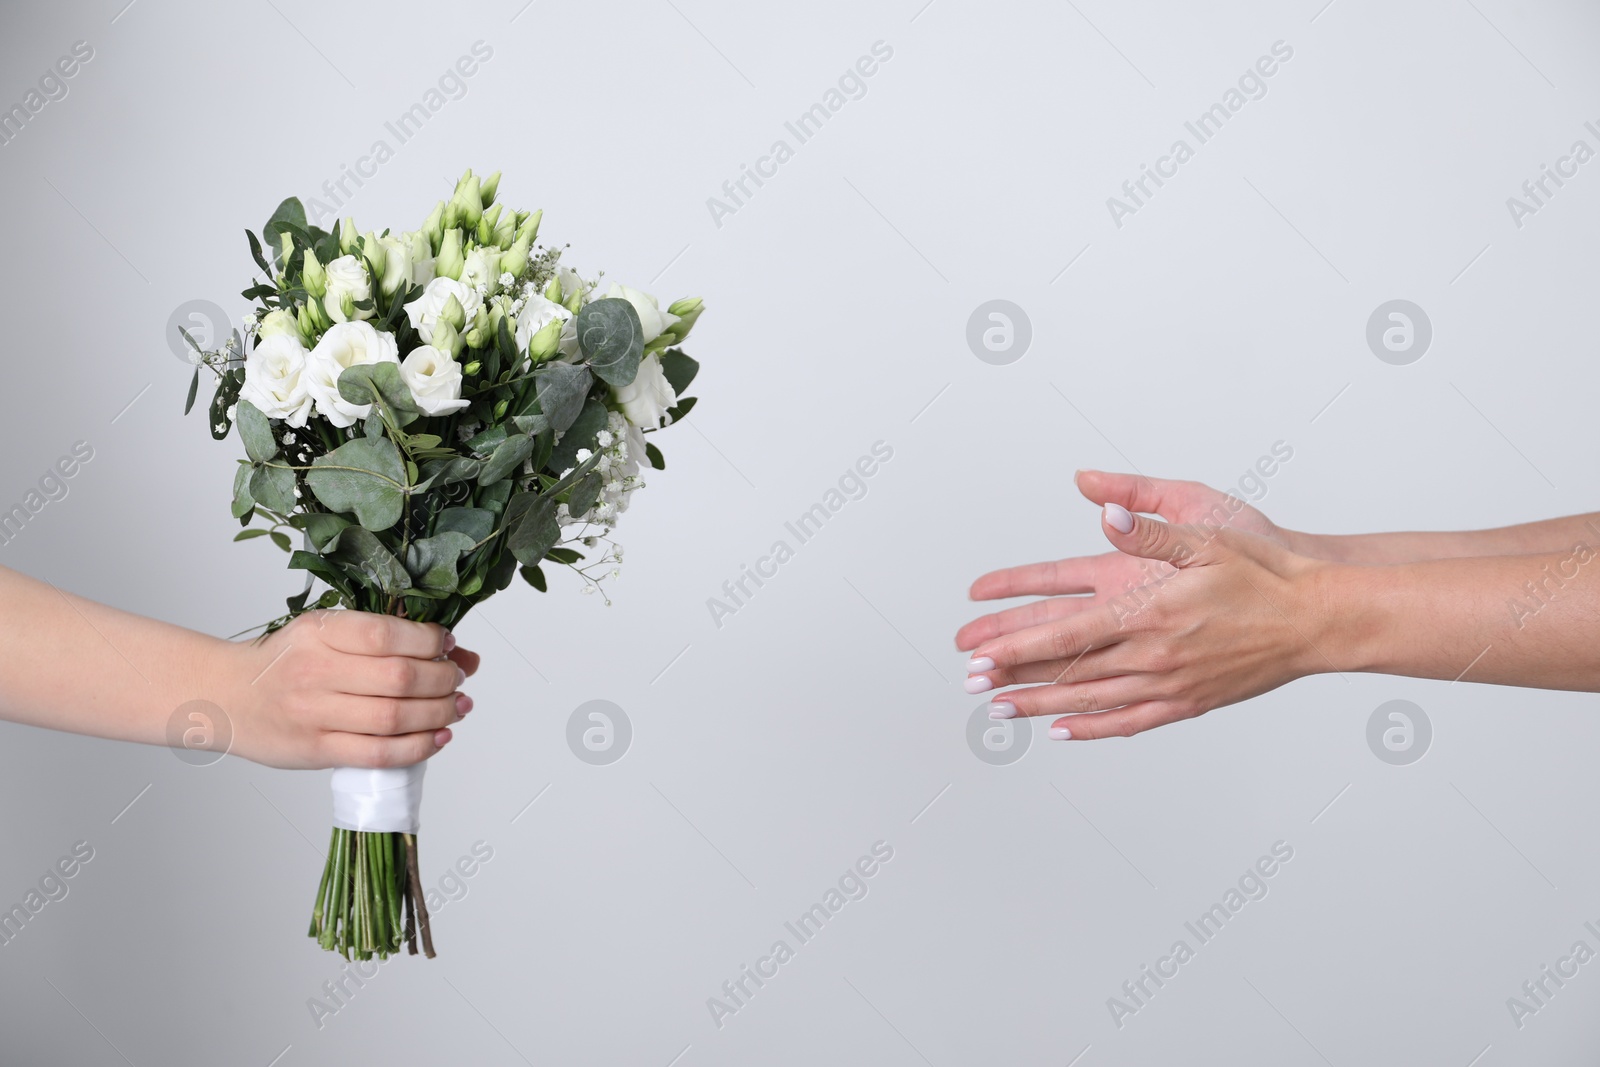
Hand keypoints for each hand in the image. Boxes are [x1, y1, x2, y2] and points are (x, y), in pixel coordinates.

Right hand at [217, 611, 480, 769]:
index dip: (429, 640)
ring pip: (394, 718)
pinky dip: (418, 748)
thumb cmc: (285, 662)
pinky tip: (438, 737)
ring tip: (458, 707)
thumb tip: (461, 652)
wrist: (227, 697)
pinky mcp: (317, 750)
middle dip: (443, 679)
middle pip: (398, 678)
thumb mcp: (326, 632)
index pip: (385, 633)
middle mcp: (315, 671)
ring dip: (439, 713)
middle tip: (458, 678)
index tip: (448, 644)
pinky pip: (379, 754)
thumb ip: (386, 637)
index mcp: (318, 632)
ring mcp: (314, 714)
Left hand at [961, 503, 1329, 739]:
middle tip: (971, 684)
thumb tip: (1104, 510)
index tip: (979, 651)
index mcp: (1147, 610)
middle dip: (1014, 677)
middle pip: (1067, 672)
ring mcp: (1170, 683)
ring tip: (1001, 710)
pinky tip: (1064, 730)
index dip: (1016, 644)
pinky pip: (1131, 721)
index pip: (1065, 632)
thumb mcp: (1205, 532)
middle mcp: (1152, 653)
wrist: (1319, 617)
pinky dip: (1093, 728)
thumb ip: (1148, 527)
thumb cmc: (1264, 570)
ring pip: (1091, 701)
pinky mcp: (1189, 701)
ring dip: (1041, 706)